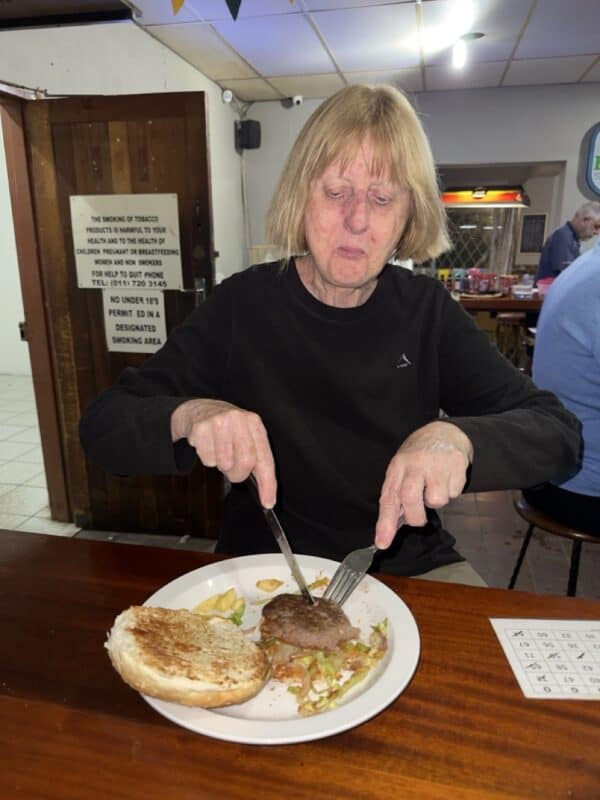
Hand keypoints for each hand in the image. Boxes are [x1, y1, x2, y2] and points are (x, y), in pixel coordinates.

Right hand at [170, 399, 275, 506]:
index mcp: (254, 423)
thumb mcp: (245, 436)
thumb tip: (266, 492)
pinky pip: (208, 459)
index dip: (268, 483)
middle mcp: (239, 420)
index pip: (265, 458)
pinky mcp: (201, 428)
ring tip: (219, 452)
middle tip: (232, 470)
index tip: (268, 502)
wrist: (198, 410)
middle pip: (246, 462)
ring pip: (224, 463)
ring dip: (221, 465)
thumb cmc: (226, 429)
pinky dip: (208, 459)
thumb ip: (255, 457)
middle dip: (238, 473)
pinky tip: (208, 446)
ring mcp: (219, 422)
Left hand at [375, 421, 472, 548]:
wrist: (444, 433)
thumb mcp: (401, 471)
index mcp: (398, 467)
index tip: (382, 543)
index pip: (389, 498)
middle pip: (411, 497)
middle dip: (416, 516)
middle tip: (419, 516)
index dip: (386, 523)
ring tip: (434, 486)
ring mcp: (437, 463)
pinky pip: (455, 493)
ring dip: (436, 501)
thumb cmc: (418, 457)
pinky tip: (447, 478)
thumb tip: (388, 530)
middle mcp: (416, 464)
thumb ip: (396, 498)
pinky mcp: (457, 464)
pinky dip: (451, 491)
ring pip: (437, 500)